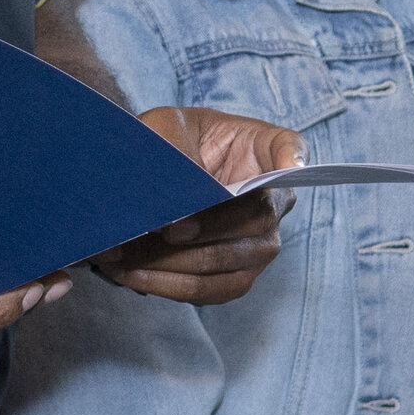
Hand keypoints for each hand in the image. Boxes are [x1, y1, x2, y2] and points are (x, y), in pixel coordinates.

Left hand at [97, 107, 296, 303]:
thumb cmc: (173, 139)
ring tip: (123, 259)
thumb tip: (169, 187)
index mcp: (268, 151)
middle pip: (251, 222)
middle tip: (160, 228)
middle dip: (201, 231)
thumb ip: (174, 146)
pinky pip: (207, 289)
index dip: (284, 161)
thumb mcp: (168, 125)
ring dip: (171, 264)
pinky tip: (130, 274)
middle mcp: (275, 202)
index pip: (289, 150)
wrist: (161, 172)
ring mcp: (260, 244)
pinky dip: (166, 285)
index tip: (271, 169)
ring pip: (224, 262)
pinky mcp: (235, 275)